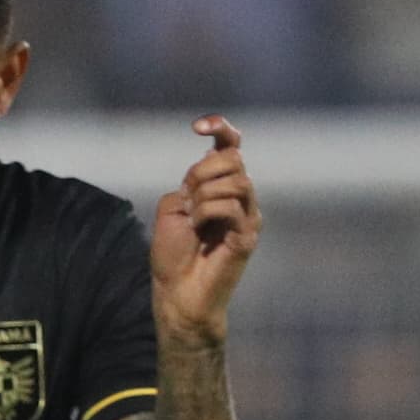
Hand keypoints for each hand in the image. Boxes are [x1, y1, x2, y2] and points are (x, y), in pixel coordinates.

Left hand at [150, 117, 260, 348]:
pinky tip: (199, 229)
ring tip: (193, 219)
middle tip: (187, 199)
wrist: (177, 292)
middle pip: (233, 157)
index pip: (231, 146)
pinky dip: (208, 212)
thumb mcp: (171, 207)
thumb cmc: (172, 254)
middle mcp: (238, 197)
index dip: (220, 128)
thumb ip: (190, 183)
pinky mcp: (248, 234)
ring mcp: (247, 214)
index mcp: (219, 186)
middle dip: (202, 172)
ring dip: (205, 195)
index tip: (197, 127)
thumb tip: (209, 169)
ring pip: (236, 180)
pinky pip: (232, 205)